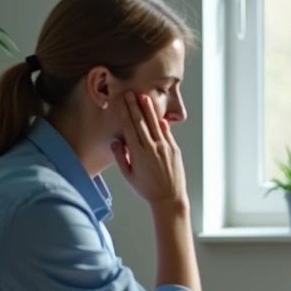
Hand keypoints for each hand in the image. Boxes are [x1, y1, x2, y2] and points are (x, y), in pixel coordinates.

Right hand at [112, 92, 187, 208]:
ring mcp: (165, 147)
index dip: (125, 112)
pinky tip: (157, 115)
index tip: (121, 101)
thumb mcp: (128, 175)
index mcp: (138, 153)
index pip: (129, 127)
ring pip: (155, 124)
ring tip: (143, 97)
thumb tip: (115, 141)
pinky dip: (161, 123)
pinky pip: (167, 133)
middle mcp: (152, 147)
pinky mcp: (174, 149)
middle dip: (134, 106)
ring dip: (149, 110)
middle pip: (141, 122)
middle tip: (130, 92)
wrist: (169, 197)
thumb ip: (121, 157)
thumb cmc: (147, 188)